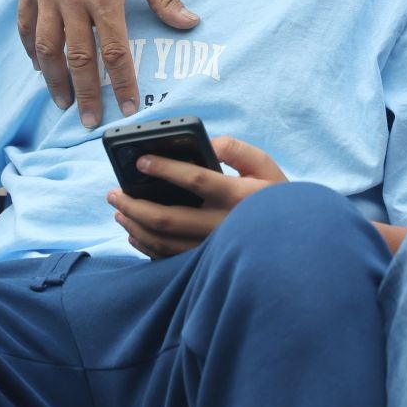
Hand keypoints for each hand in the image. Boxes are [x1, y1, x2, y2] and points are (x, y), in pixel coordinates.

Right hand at [17, 0, 196, 126]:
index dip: (122, 83)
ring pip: (46, 48)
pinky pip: (26, 27)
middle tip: (90, 121)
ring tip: (64, 101)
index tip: (127, 107)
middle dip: (86, 93)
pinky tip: (39, 68)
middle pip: (77, 58)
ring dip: (54, 80)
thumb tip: (189, 24)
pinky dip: (31, 51)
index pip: (115, 51)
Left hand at [109, 136, 286, 257]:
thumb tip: (207, 142)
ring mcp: (211, 249)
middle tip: (113, 193)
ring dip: (135, 225)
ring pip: (163, 242)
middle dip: (133, 204)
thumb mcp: (265, 166)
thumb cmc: (275, 197)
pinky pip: (168, 258)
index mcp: (238, 196)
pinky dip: (146, 246)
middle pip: (167, 218)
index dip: (165, 169)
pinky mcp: (205, 264)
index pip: (195, 180)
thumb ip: (236, 150)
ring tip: (119, 210)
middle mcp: (222, 226)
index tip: (140, 160)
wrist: (293, 241)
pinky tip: (134, 232)